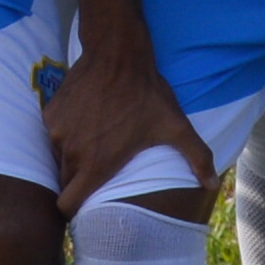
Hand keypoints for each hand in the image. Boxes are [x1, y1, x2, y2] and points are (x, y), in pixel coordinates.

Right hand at [43, 33, 214, 215]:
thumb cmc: (146, 94)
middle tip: (99, 167)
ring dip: (73, 155)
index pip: (67, 206)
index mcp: (96, 164)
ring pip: (59, 157)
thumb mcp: (175, 127)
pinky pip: (54, 134)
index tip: (84, 205)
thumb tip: (213, 185)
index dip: (74, 211)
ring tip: (96, 138)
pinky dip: (66, 132)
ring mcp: (57, 132)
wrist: (117, 54)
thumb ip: (197, 159)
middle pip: (64, 183)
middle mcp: (71, 152)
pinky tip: (86, 118)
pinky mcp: (51, 114)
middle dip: (77, 182)